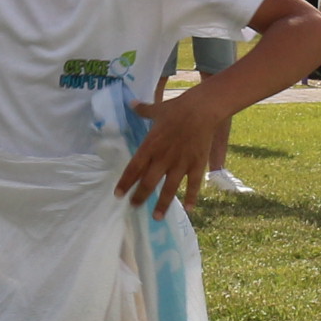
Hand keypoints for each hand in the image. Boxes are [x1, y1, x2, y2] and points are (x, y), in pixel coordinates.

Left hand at [118, 89, 227, 213]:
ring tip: (157, 217)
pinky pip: (193, 185)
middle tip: (134, 206)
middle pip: (148, 182)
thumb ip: (143, 110)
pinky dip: (191, 198)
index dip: (125, 182)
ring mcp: (180, 163)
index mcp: (150, 146)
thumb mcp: (157, 109)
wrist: (202, 109)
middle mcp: (163, 158)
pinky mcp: (197, 164)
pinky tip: (189, 210)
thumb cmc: (178, 108)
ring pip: (169, 189)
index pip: (133, 168)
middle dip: (140, 196)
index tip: (118, 194)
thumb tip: (131, 103)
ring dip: (162, 204)